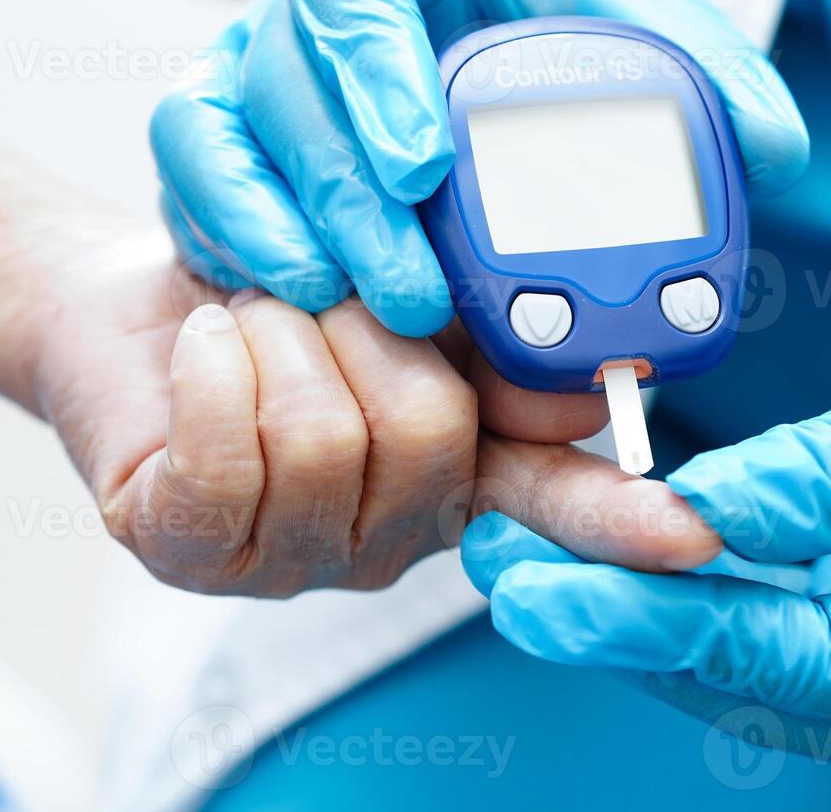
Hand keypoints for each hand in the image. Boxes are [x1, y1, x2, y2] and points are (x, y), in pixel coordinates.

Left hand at [34, 234, 720, 595]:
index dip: (620, 522)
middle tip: (317, 284)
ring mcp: (292, 554)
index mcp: (459, 465)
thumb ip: (494, 334)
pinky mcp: (191, 549)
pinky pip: (227, 460)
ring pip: (328, 440)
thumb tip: (580, 399)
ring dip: (279, 330)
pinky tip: (205, 342)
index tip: (691, 534)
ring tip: (253, 311)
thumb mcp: (399, 285)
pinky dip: (212, 369)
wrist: (139, 297)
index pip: (556, 503)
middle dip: (361, 317)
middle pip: (434, 433)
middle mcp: (388, 529)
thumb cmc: (277, 276)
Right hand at [151, 0, 806, 336]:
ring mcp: (250, 76)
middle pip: (283, 81)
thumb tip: (776, 147)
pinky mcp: (220, 146)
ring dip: (285, 234)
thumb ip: (704, 79)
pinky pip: (194, 190)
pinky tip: (300, 303)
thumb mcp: (628, 37)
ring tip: (361, 313)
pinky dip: (237, 245)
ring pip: (217, 141)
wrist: (470, 70)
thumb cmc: (536, 43)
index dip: (373, 68)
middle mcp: (307, 12)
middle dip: (347, 196)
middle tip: (417, 293)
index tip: (424, 159)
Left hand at [463, 226, 830, 753]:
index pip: (797, 662)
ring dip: (650, 604)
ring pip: (760, 646)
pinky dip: (704, 573)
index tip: (545, 598)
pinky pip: (782, 600)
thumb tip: (686, 516)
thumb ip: (825, 479)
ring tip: (540, 558)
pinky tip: (628, 539)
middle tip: (509, 577)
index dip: (660, 630)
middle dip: (629, 629)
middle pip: (762, 673)